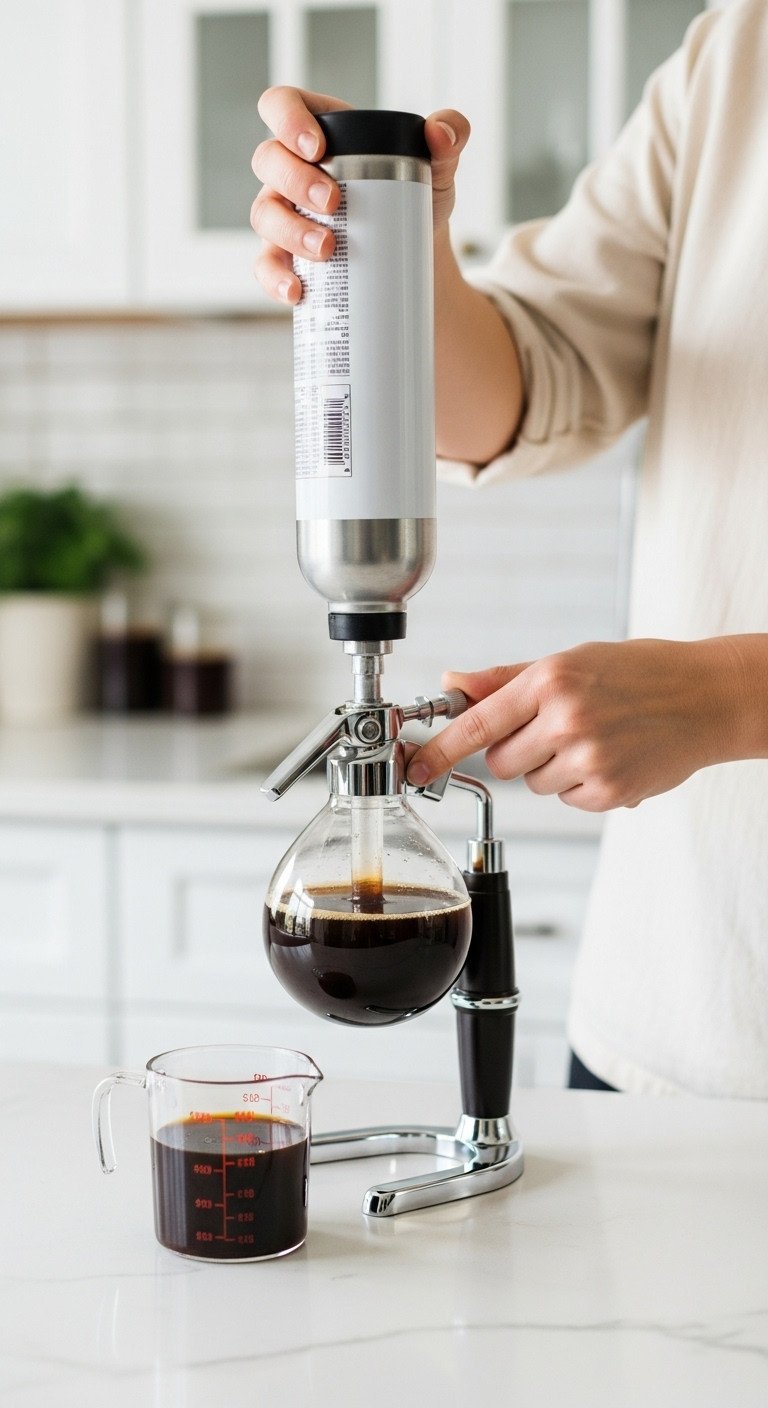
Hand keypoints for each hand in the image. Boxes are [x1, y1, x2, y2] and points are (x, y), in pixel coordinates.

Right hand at [251, 86, 470, 304]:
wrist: (412, 254)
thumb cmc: (412, 196)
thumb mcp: (435, 166)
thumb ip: (449, 137)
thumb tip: (442, 133)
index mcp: (318, 131)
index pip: (281, 105)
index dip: (287, 119)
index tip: (316, 148)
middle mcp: (291, 169)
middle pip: (267, 160)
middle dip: (295, 181)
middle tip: (333, 203)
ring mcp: (283, 213)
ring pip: (264, 214)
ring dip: (290, 231)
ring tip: (327, 248)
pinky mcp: (284, 255)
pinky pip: (265, 265)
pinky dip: (276, 278)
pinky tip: (297, 291)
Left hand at [406, 638, 745, 811]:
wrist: (705, 699)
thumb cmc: (639, 673)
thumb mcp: (570, 661)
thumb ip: (506, 680)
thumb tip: (453, 684)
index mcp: (550, 681)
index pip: (477, 722)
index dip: (438, 749)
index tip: (413, 768)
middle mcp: (565, 720)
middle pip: (501, 761)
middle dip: (517, 750)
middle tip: (554, 728)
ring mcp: (588, 759)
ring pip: (534, 783)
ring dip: (552, 768)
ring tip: (593, 739)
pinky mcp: (608, 791)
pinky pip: (567, 798)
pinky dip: (581, 785)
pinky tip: (609, 758)